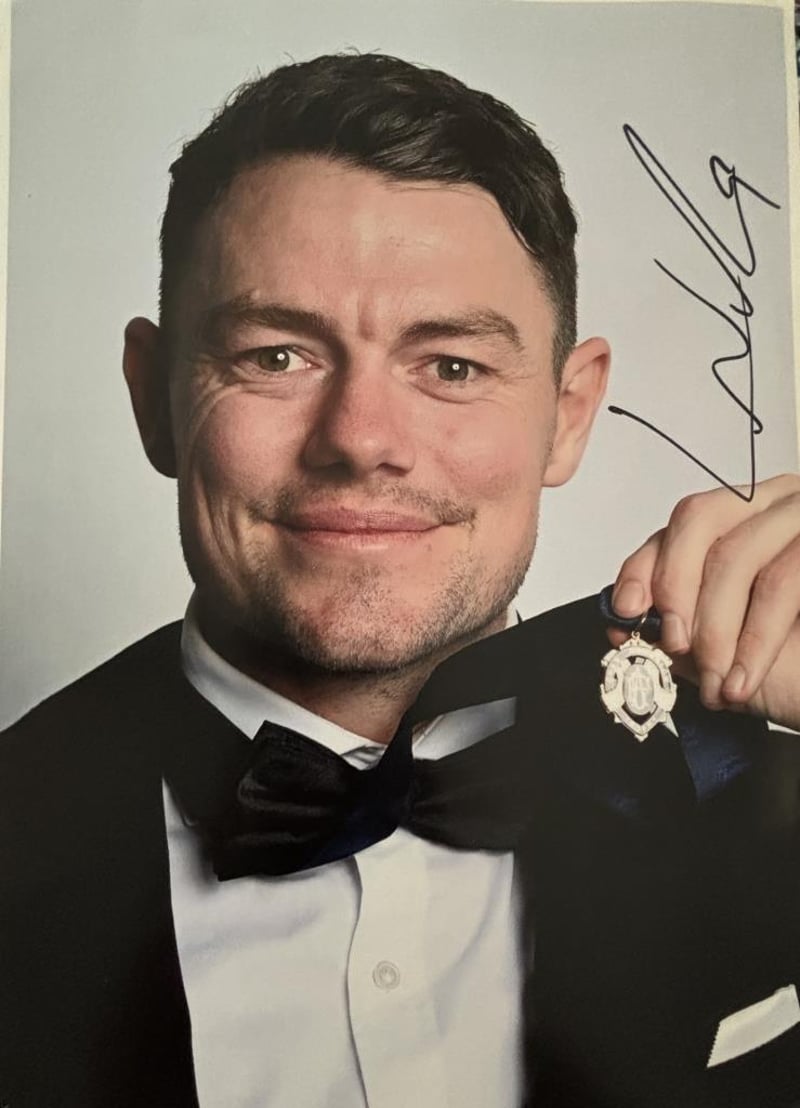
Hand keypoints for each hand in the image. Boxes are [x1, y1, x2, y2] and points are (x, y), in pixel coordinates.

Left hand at [609, 474, 799, 731]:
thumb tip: (619, 621)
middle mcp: (777, 504)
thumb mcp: (717, 646)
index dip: (646, 565)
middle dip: (674, 588)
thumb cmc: (791, 664)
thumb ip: (670, 627)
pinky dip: (752, 643)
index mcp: (744, 517)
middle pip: (700, 519)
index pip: (682, 521)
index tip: (627, 610)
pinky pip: (780, 584)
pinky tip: (741, 680)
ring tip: (714, 682)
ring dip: (714, 631)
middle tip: (674, 646)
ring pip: (736, 555)